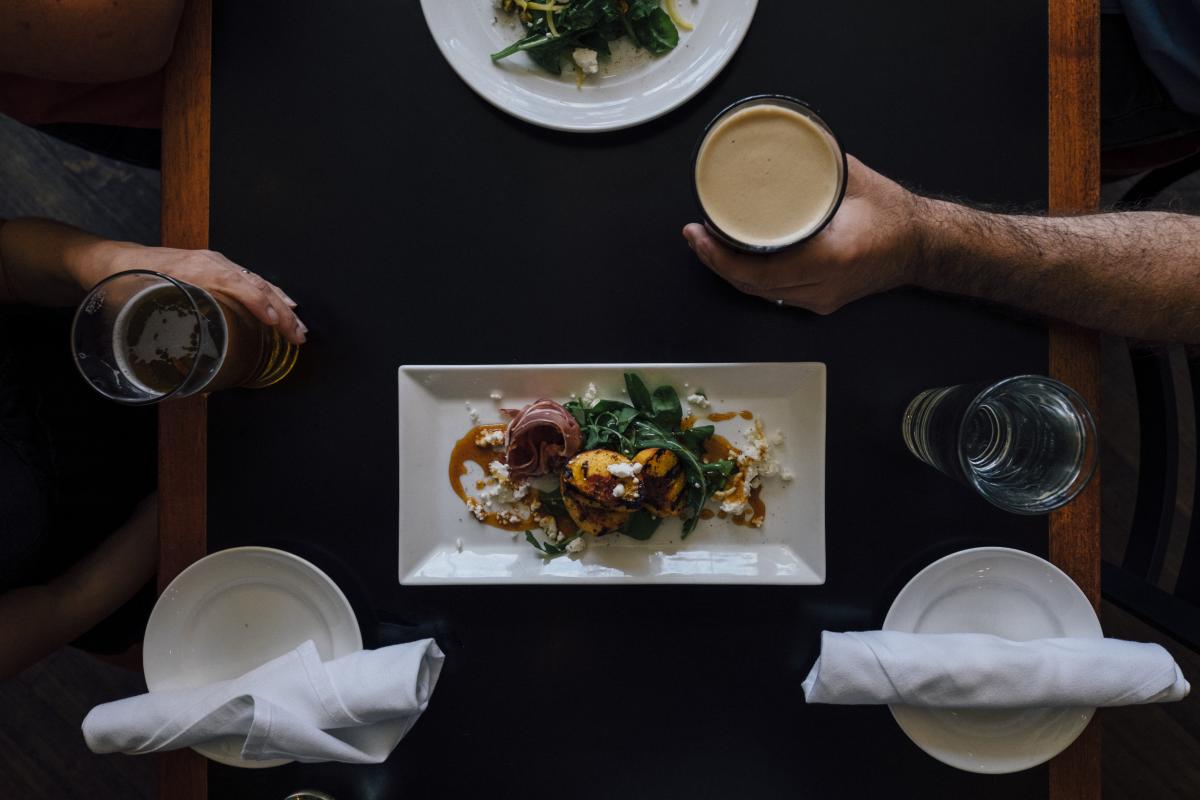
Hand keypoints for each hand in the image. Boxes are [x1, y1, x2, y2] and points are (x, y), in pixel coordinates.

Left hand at [82, 241, 306, 344]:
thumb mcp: (139, 312)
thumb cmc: (125, 285)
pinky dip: (271, 293)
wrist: (115, 261)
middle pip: (254, 283)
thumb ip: (165, 348)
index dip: (255, 302)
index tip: (272, 322)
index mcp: (191, 269)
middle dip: (280, 311)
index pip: (234, 281)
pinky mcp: (217, 267)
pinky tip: (284, 303)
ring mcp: (215, 263)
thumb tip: (196, 386)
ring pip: (257, 281)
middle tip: (296, 336)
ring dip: (281, 305)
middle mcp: (209, 263)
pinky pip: (250, 278)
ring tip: (297, 327)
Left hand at [682, 156, 924, 314]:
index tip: (697, 234)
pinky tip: (735, 259)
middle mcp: (823, 286)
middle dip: (715, 262)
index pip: (759, 271)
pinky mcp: (819, 300)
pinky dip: (751, 278)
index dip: (719, 257)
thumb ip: (816, 160)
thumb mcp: (852, 179)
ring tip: (706, 244)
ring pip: (761, 294)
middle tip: (693, 235)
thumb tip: (784, 138)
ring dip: (729, 272)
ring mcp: (820, 299)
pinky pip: (774, 294)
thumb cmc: (894, 215)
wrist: (922, 246)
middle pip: (751, 286)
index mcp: (831, 256)